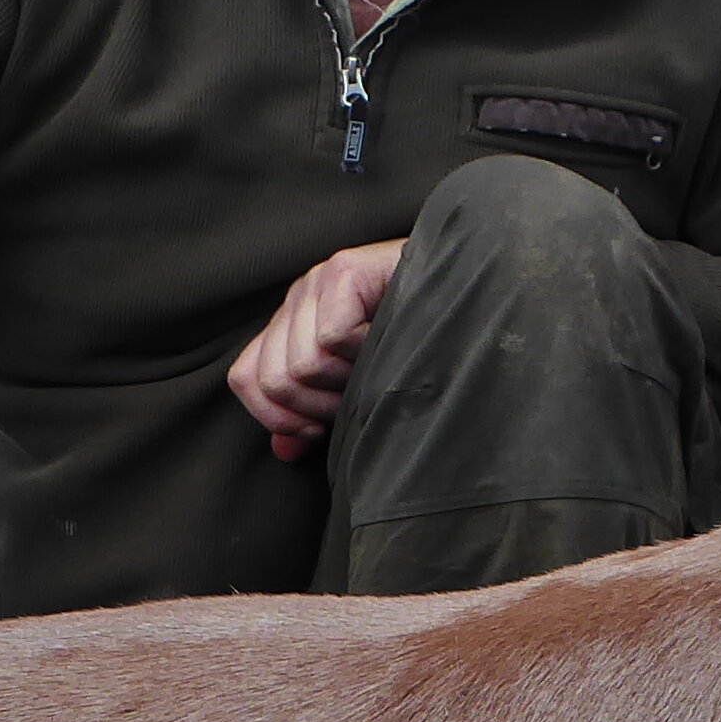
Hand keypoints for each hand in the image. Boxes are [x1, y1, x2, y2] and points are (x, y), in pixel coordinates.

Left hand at [227, 238, 407, 462]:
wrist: (473, 296)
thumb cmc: (420, 346)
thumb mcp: (360, 390)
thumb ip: (317, 417)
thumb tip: (283, 449)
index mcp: (293, 324)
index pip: (246, 378)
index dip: (277, 418)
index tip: (319, 430)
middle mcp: (298, 299)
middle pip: (272, 380)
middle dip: (319, 407)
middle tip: (357, 396)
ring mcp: (317, 282)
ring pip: (301, 365)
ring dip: (347, 381)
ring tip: (377, 365)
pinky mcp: (344, 272)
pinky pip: (331, 337)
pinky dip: (366, 351)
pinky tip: (389, 337)